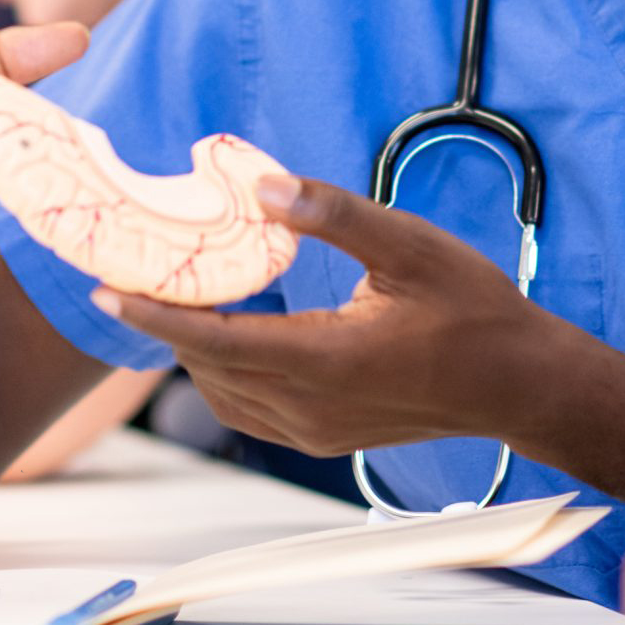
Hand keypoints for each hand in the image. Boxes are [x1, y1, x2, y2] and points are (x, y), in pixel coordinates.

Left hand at [93, 175, 560, 455]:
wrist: (519, 385)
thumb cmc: (473, 310)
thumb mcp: (410, 244)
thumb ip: (334, 214)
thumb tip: (262, 186)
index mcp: (324, 360)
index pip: (213, 340)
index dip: (154, 315)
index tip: (106, 292)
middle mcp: (309, 407)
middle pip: (207, 367)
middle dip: (164, 323)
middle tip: (134, 273)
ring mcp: (315, 431)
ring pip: (222, 393)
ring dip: (192, 349)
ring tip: (173, 297)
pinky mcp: (324, 439)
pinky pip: (248, 409)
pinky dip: (223, 373)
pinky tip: (227, 334)